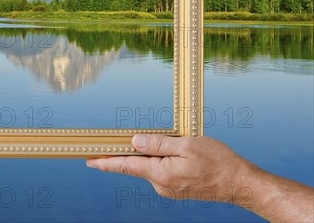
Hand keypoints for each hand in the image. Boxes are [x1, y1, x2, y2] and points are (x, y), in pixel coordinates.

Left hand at [87, 134, 313, 220]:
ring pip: (151, 166)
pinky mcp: (175, 188)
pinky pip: (161, 170)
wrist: (239, 183)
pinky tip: (178, 153)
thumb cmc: (216, 161)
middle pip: (137, 164)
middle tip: (125, 139)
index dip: (106, 162)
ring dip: (153, 153)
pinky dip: (162, 160)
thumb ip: (157, 144)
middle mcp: (161, 185)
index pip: (126, 166)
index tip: (88, 160)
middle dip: (132, 150)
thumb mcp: (185, 145)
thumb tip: (134, 142)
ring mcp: (168, 188)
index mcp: (161, 174)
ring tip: (176, 144)